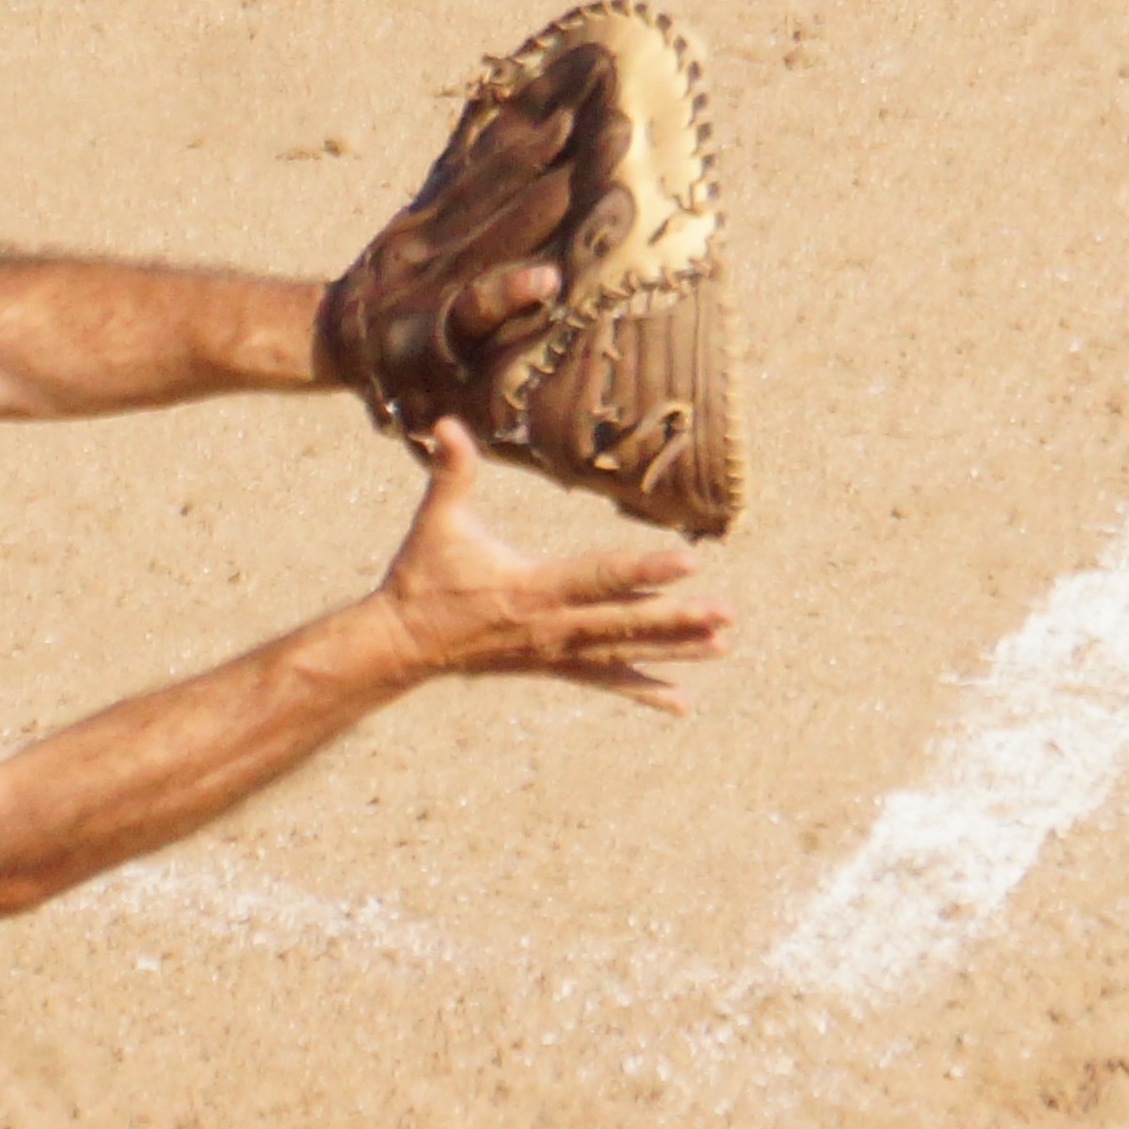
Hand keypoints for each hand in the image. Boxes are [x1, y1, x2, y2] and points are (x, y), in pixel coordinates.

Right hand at [373, 420, 733, 712]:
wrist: (403, 643)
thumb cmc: (422, 575)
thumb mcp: (435, 521)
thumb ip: (449, 471)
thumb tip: (448, 425)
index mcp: (530, 587)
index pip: (598, 575)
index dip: (644, 568)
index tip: (690, 561)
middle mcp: (550, 626)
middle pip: (623, 622)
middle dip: (677, 619)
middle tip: (725, 613)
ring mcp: (553, 652)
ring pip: (624, 653)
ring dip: (674, 651)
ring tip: (723, 645)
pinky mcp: (550, 667)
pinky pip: (604, 681)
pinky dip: (644, 691)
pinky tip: (681, 704)